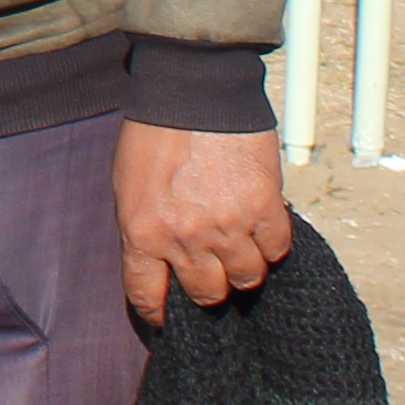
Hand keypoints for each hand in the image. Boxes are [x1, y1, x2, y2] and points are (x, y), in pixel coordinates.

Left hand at [117, 120, 291, 323]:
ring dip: (244, 269)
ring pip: (246, 278)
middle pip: (206, 294)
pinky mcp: (264, 208)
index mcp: (142, 232)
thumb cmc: (155, 131)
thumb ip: (144, 227)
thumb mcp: (128, 184)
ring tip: (241, 251)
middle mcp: (184, 238)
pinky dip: (271, 245)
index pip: (147, 295)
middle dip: (209, 288)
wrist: (194, 89)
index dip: (159, 312)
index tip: (166, 315)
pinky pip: (276, 249)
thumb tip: (161, 261)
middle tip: (213, 273)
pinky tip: (262, 230)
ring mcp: (227, 226)